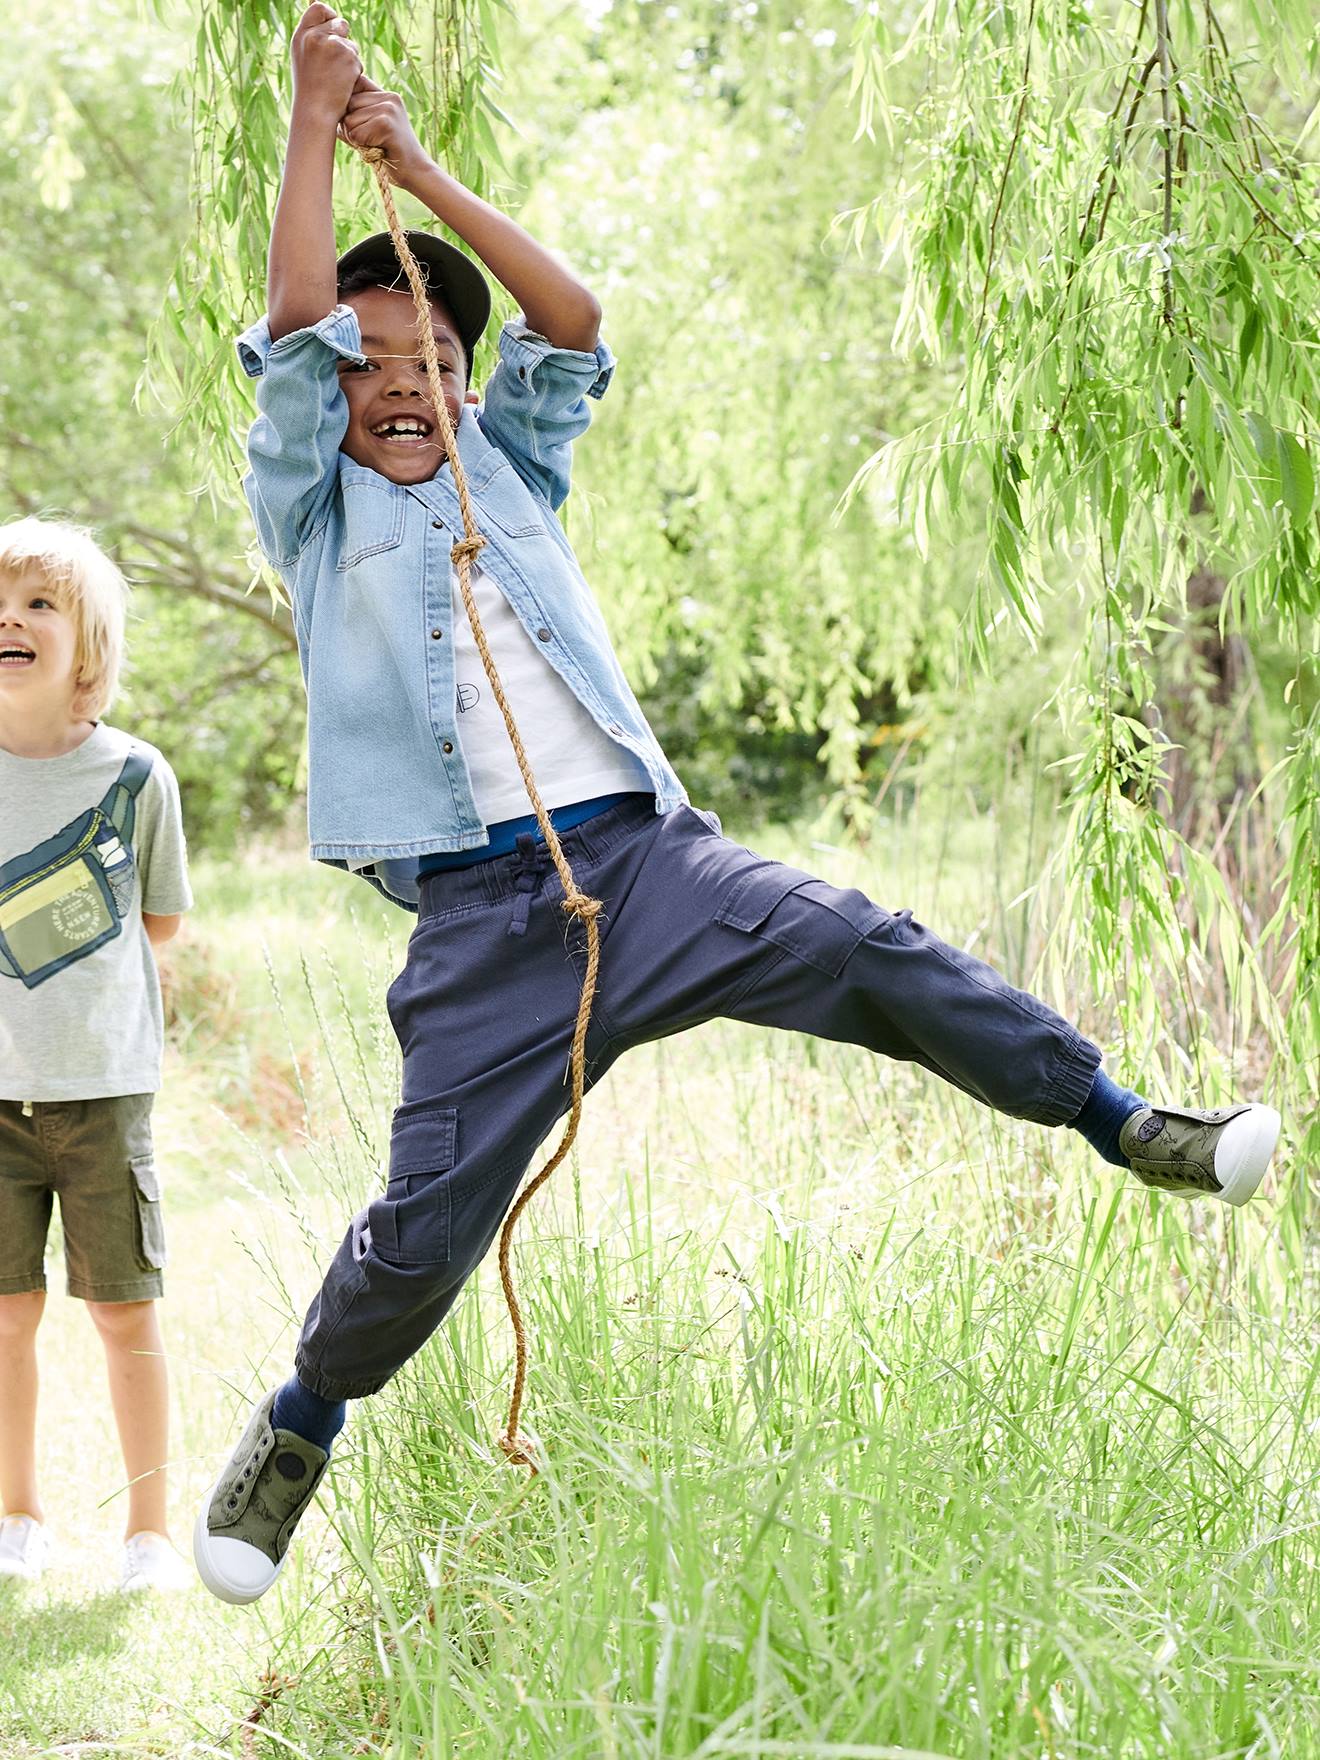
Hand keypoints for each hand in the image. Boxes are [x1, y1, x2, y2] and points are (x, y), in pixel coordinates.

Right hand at [290, 3, 361, 122]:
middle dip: (343, 39)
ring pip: (351, 44)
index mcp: (301, 35)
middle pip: (340, 23)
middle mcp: (315, 36)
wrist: (315, 112)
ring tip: (334, 78)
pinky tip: (342, 84)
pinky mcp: (348, 57)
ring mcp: (332, 45)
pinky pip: (357, 60)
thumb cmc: (310, 89)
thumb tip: (328, 13)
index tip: (333, 30)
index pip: (319, 8)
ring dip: (349, 59)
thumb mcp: (304, 57)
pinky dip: (354, 72)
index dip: (329, 16)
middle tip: (335, 61)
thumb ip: (313, 37)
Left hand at [337, 75, 428, 183]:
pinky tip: (379, 150)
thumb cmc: (391, 154)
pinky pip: (357, 133)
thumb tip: (324, 112)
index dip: (347, 104)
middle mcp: (388, 97)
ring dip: (356, 138)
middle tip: (369, 140)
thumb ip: (354, 117)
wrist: (416, 173)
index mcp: (386, 95)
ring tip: (375, 145)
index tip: (354, 121)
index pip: (353, 86)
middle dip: (350, 126)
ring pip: (350, 120)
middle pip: (347, 104)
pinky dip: (362, 146)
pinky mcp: (387, 123)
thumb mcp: (371, 130)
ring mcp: (389, 108)